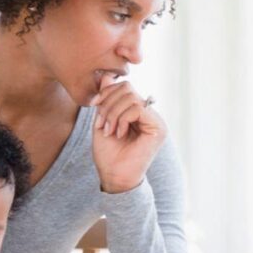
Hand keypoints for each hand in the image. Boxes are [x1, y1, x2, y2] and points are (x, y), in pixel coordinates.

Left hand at [89, 73, 166, 192]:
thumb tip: (106, 75)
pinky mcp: (158, 127)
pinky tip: (118, 133)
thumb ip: (105, 100)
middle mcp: (149, 114)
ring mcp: (155, 120)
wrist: (114, 176)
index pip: (123, 87)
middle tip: (102, 124)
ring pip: (131, 97)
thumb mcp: (102, 120)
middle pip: (127, 88)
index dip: (106, 93)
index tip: (95, 109)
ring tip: (109, 130)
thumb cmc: (108, 153)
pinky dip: (122, 119)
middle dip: (108, 104)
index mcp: (137, 111)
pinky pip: (137, 108)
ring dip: (113, 113)